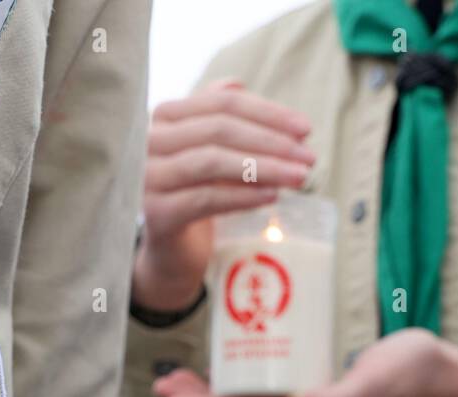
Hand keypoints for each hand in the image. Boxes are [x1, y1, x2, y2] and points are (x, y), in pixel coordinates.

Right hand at [133, 79, 315, 311]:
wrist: (172, 252)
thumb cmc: (195, 194)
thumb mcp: (208, 151)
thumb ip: (218, 117)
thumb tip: (238, 82)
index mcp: (165, 117)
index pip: (222, 104)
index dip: (268, 113)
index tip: (306, 129)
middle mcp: (149, 141)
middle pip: (219, 129)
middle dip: (271, 142)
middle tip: (309, 157)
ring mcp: (147, 177)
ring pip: (213, 161)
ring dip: (263, 167)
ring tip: (299, 178)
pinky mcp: (156, 213)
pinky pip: (206, 198)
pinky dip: (242, 196)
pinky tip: (272, 196)